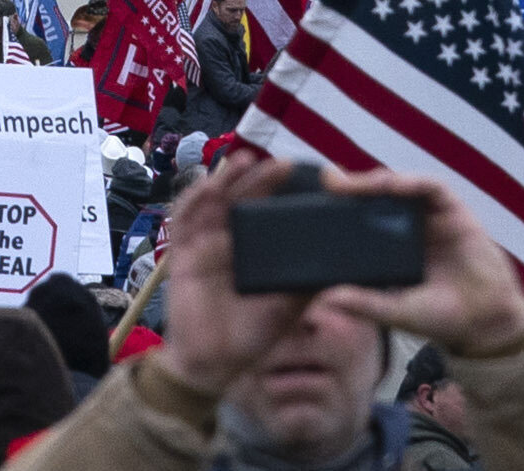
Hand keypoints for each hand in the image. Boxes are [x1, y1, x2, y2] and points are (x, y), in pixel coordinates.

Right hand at [133, 150, 314, 401]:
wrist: (213, 363)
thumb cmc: (251, 335)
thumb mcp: (288, 309)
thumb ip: (306, 286)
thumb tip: (341, 267)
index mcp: (255, 251)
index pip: (267, 213)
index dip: (281, 194)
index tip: (306, 180)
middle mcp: (230, 241)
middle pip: (242, 200)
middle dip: (260, 180)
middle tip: (283, 165)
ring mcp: (204, 245)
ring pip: (213, 202)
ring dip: (226, 180)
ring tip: (244, 161)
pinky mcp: (182, 253)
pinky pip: (183, 221)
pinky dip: (193, 200)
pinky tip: (208, 187)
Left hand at [339, 172, 523, 356]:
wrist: (487, 322)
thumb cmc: (442, 316)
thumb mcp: (397, 311)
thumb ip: (366, 303)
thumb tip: (328, 297)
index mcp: (390, 245)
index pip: (360, 216)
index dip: (339, 205)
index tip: (314, 201)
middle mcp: (407, 225)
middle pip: (376, 195)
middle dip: (352, 186)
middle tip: (328, 181)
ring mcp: (430, 216)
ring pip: (400, 185)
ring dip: (376, 180)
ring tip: (353, 183)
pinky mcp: (454, 210)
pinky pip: (432, 186)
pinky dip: (412, 181)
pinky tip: (394, 185)